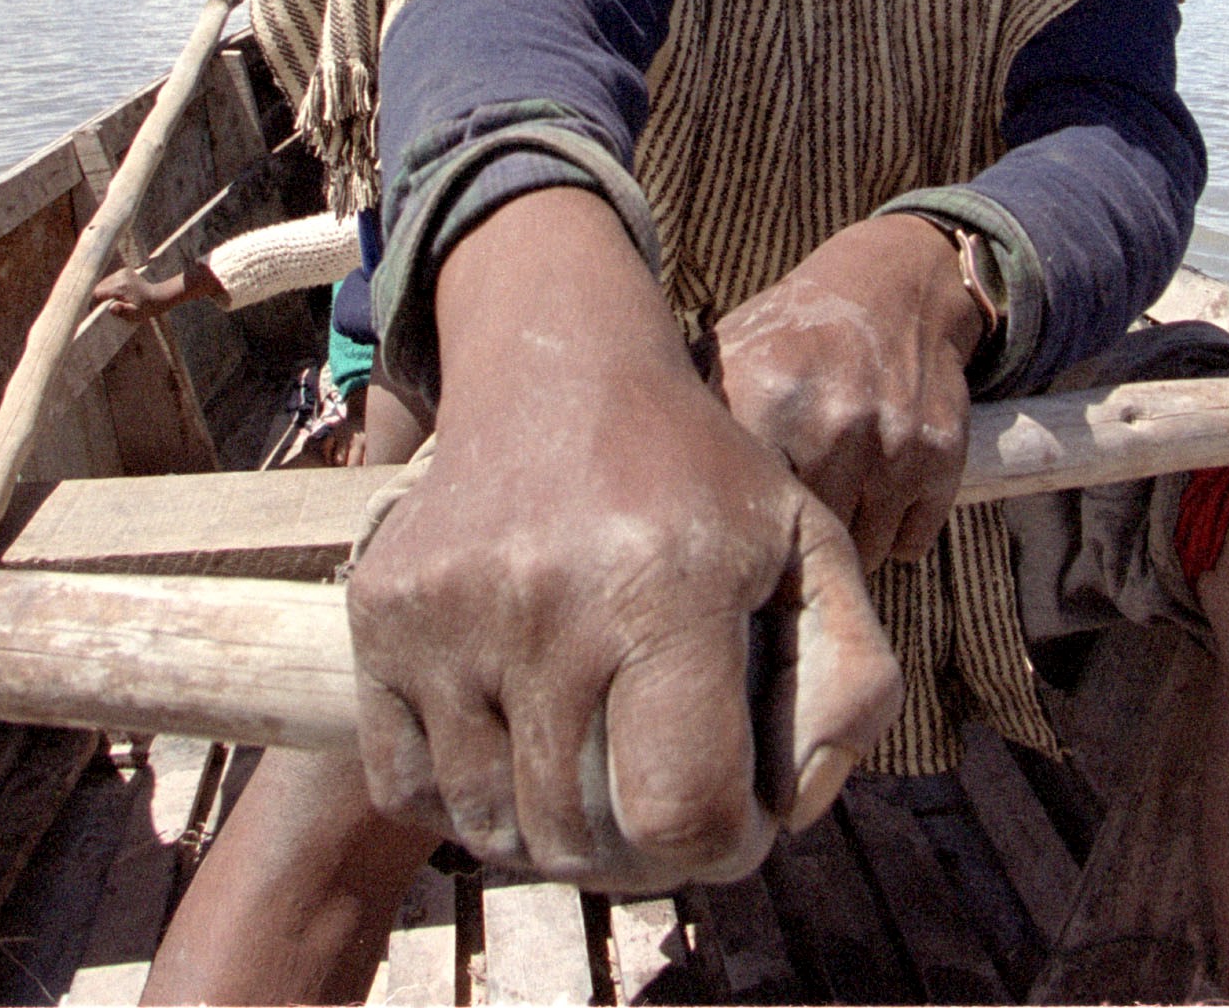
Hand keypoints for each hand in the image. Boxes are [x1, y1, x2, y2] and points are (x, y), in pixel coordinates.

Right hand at [89, 262, 210, 320]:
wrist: (158, 296)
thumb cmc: (145, 308)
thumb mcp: (134, 314)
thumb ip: (121, 311)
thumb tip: (111, 307)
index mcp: (121, 287)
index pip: (98, 293)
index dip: (93, 302)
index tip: (93, 310)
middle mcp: (120, 276)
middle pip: (99, 286)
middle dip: (98, 297)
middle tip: (99, 307)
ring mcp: (123, 272)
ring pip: (104, 282)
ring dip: (103, 291)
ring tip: (108, 301)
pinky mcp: (124, 270)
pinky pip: (110, 279)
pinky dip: (110, 286)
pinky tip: (116, 293)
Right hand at [344, 188, 898, 888]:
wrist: (557, 377)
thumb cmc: (700, 484)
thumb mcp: (809, 550)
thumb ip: (848, 682)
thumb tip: (794, 808)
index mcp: (665, 586)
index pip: (683, 813)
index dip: (722, 848)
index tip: (735, 816)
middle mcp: (544, 601)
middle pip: (583, 837)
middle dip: (643, 851)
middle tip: (664, 803)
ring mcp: (447, 612)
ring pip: (494, 825)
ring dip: (553, 837)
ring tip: (598, 779)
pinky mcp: (380, 616)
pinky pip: (411, 786)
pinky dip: (469, 801)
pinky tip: (523, 750)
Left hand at [715, 214, 984, 570]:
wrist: (895, 286)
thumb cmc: (792, 334)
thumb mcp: (728, 354)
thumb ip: (688, 415)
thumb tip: (623, 489)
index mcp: (765, 396)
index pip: (741, 511)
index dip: (735, 536)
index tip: (730, 541)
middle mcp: (833, 421)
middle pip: (803, 540)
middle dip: (791, 546)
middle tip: (781, 532)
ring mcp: (894, 442)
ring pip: (862, 553)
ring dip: (845, 545)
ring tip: (828, 504)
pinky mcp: (943, 455)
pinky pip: (910, 542)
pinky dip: (893, 534)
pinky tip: (873, 495)